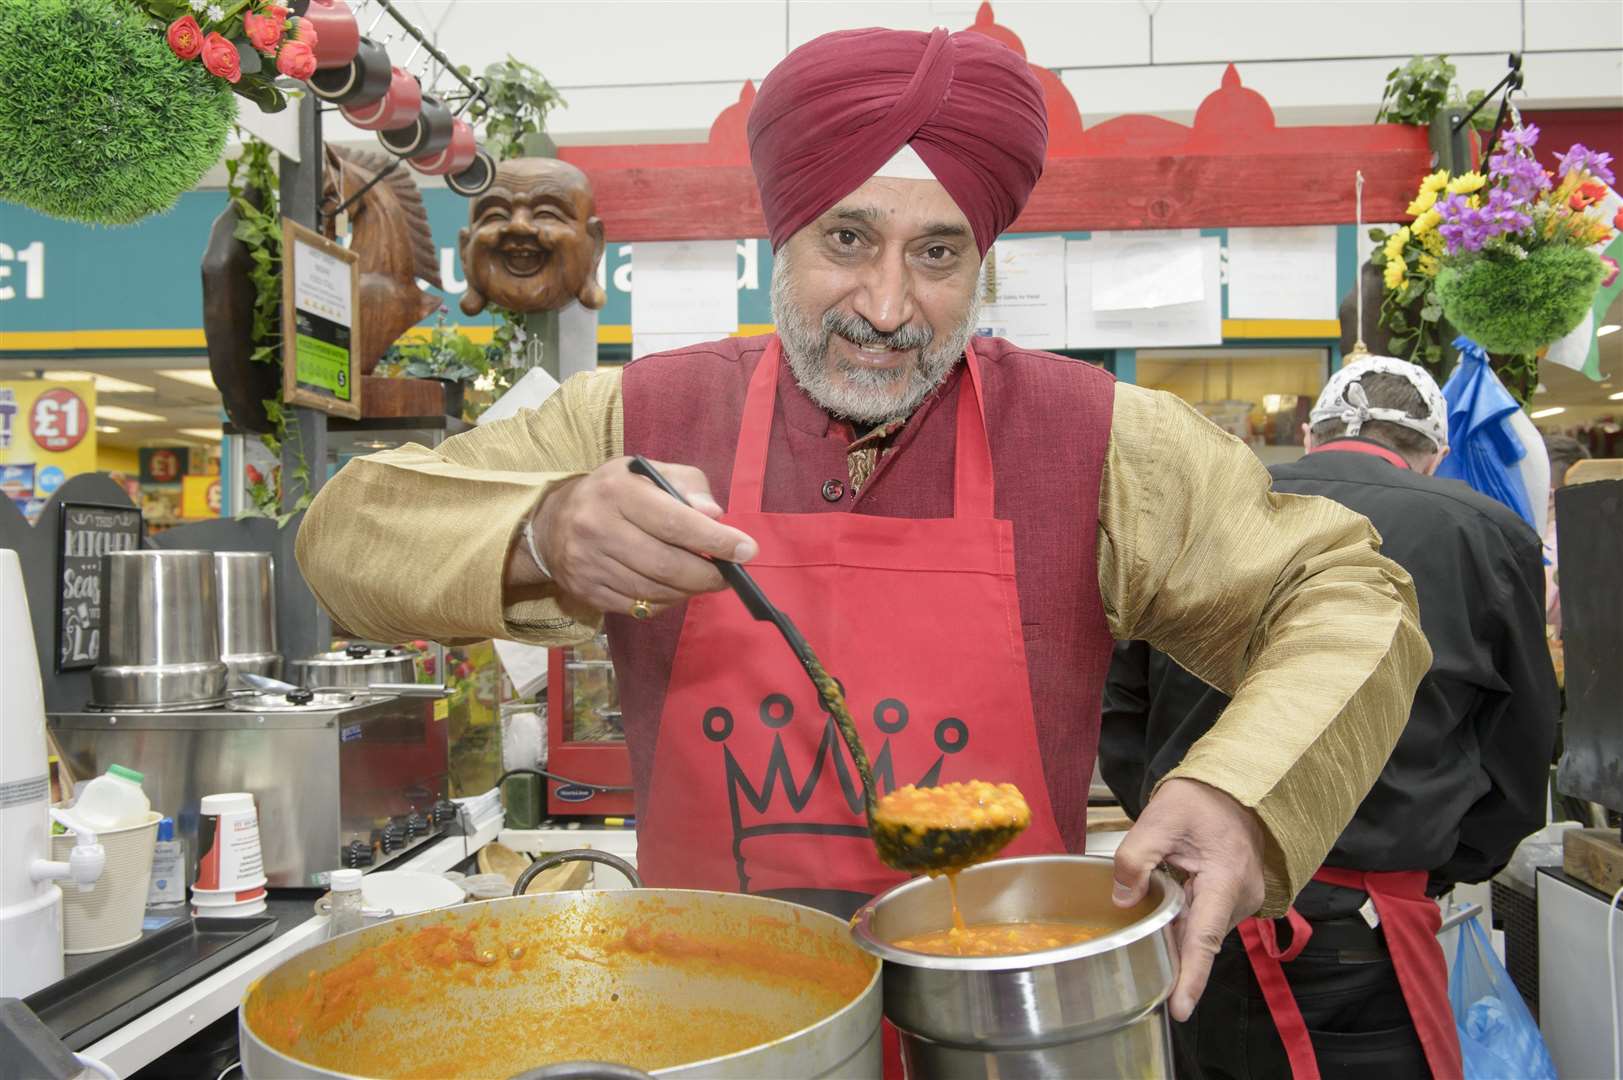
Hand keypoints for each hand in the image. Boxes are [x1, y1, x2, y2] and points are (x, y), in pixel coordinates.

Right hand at [530, 457, 757, 616]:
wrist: (552, 522)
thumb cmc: (614, 493)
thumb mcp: (646, 472)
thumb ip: (687, 485)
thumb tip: (714, 515)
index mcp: (617, 491)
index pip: (674, 522)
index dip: (715, 540)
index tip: (746, 550)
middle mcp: (597, 528)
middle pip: (666, 565)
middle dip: (707, 575)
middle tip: (728, 575)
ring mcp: (588, 565)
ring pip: (654, 591)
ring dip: (689, 591)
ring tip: (705, 580)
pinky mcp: (587, 592)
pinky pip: (638, 608)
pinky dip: (666, 603)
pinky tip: (675, 590)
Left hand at [1112, 777, 1266, 1021]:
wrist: (1233, 787)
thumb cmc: (1202, 799)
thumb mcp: (1159, 819)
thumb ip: (1135, 859)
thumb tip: (1123, 899)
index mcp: (1226, 879)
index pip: (1204, 937)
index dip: (1191, 976)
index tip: (1180, 1008)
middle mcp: (1240, 896)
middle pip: (1199, 939)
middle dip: (1171, 956)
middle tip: (1141, 969)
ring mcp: (1240, 898)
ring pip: (1200, 930)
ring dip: (1174, 932)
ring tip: (1146, 927)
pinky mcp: (1232, 896)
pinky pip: (1204, 918)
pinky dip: (1183, 921)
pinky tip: (1161, 918)